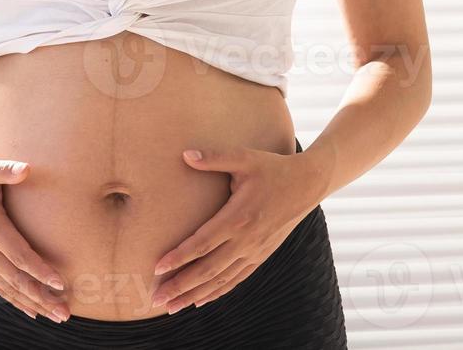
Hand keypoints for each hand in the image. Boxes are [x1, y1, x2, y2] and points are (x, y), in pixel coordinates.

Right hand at [0, 150, 70, 322]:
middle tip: (64, 312)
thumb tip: (26, 168)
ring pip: (7, 287)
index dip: (39, 270)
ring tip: (55, 316)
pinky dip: (14, 299)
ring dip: (32, 303)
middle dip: (41, 297)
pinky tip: (30, 310)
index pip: (18, 255)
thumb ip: (5, 170)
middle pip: (16, 279)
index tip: (60, 283)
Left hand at [149, 145, 322, 313]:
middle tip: (155, 299)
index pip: (202, 243)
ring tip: (171, 307)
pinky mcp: (261, 256)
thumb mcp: (245, 158)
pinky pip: (236, 279)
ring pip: (221, 280)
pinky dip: (217, 293)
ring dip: (195, 295)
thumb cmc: (272, 168)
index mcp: (238, 217)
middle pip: (208, 270)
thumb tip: (185, 155)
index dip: (178, 257)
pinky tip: (200, 301)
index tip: (157, 268)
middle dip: (180, 286)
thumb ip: (215, 158)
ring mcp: (254, 251)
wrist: (307, 184)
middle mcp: (246, 240)